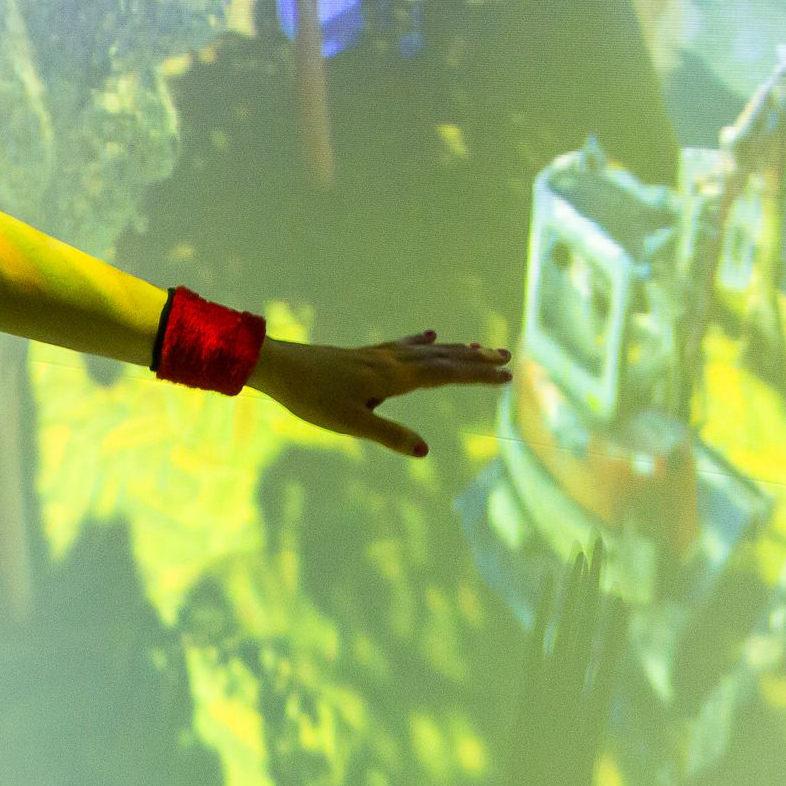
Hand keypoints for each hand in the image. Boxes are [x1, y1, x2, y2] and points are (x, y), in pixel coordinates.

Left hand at [250, 331, 510, 457]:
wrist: (278, 367)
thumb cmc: (311, 398)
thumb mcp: (351, 423)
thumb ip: (389, 435)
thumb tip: (425, 450)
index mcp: (392, 377)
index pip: (444, 374)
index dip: (476, 376)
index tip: (506, 376)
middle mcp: (390, 361)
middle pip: (441, 357)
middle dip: (475, 359)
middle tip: (508, 357)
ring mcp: (376, 355)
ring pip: (425, 349)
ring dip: (454, 349)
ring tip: (479, 347)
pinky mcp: (362, 354)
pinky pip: (401, 345)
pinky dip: (420, 341)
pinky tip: (428, 335)